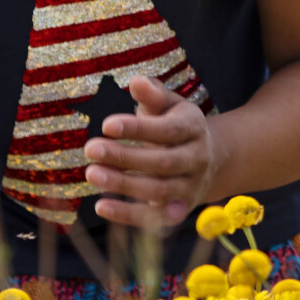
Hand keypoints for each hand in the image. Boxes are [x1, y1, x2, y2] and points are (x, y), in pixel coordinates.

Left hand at [85, 74, 218, 226]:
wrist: (209, 159)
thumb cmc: (176, 125)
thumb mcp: (169, 105)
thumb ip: (153, 95)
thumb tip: (136, 81)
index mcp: (194, 128)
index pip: (168, 131)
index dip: (138, 129)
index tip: (106, 125)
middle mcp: (197, 159)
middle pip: (162, 163)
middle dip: (125, 157)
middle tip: (90, 148)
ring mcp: (190, 187)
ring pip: (158, 191)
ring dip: (123, 185)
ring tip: (91, 173)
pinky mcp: (179, 210)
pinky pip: (154, 218)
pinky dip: (128, 215)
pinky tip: (101, 206)